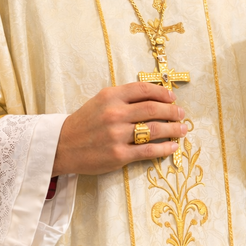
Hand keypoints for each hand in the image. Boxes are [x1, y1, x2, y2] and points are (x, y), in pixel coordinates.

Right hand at [53, 82, 186, 175]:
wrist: (63, 146)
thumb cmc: (85, 121)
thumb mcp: (101, 100)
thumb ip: (124, 96)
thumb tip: (154, 95)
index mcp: (111, 96)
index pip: (144, 89)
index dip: (163, 92)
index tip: (172, 97)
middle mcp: (115, 113)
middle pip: (153, 109)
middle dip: (172, 111)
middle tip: (182, 113)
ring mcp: (117, 135)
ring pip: (154, 129)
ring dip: (173, 128)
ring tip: (183, 129)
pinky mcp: (119, 155)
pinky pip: (148, 151)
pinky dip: (164, 148)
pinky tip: (173, 147)